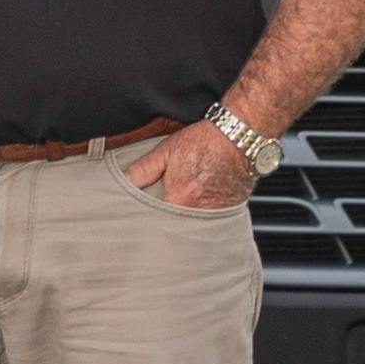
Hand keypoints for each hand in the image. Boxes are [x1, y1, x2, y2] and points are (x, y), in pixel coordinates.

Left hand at [127, 117, 260, 215]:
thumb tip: (123, 182)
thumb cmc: (205, 141)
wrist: (240, 136)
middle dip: (168, 224)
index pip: (157, 221)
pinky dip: (204, 216)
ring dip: (186, 222)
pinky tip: (201, 203)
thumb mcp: (165, 151)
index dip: (148, 218)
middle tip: (164, 214)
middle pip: (177, 227)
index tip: (144, 217)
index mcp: (180, 199)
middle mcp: (201, 211)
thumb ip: (142, 170)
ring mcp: (219, 213)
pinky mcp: (231, 211)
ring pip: (195, 226)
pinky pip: (212, 220)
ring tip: (185, 208)